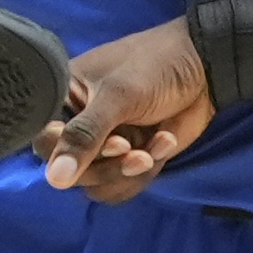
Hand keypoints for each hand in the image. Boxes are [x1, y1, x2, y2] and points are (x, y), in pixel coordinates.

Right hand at [37, 22, 214, 201]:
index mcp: (63, 98)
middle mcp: (78, 124)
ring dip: (127, 173)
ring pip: (98, 185)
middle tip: (130, 147)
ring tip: (151, 149)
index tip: (104, 142)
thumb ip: (84, 136)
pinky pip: (123, 186)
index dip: (67, 153)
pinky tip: (164, 141)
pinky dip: (145, 172)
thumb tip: (54, 179)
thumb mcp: (117, 96)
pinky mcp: (129, 157)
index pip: (44, 141)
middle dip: (106, 165)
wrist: (207, 67)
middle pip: (72, 172)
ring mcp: (105, 144)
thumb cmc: (155, 66)